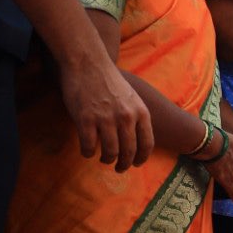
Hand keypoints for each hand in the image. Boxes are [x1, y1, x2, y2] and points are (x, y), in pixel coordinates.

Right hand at [57, 52, 153, 172]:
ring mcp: (106, 119)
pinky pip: (89, 146)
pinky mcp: (86, 119)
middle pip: (129, 151)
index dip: (142, 158)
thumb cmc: (109, 80)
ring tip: (104, 160)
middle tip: (119, 169)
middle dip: (124, 164)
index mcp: (141, 112)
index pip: (147, 144)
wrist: (88, 63)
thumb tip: (136, 137)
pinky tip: (87, 151)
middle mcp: (126, 117)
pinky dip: (87, 152)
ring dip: (107, 160)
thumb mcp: (132, 97)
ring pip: (110, 152)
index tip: (136, 164)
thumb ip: (136, 116)